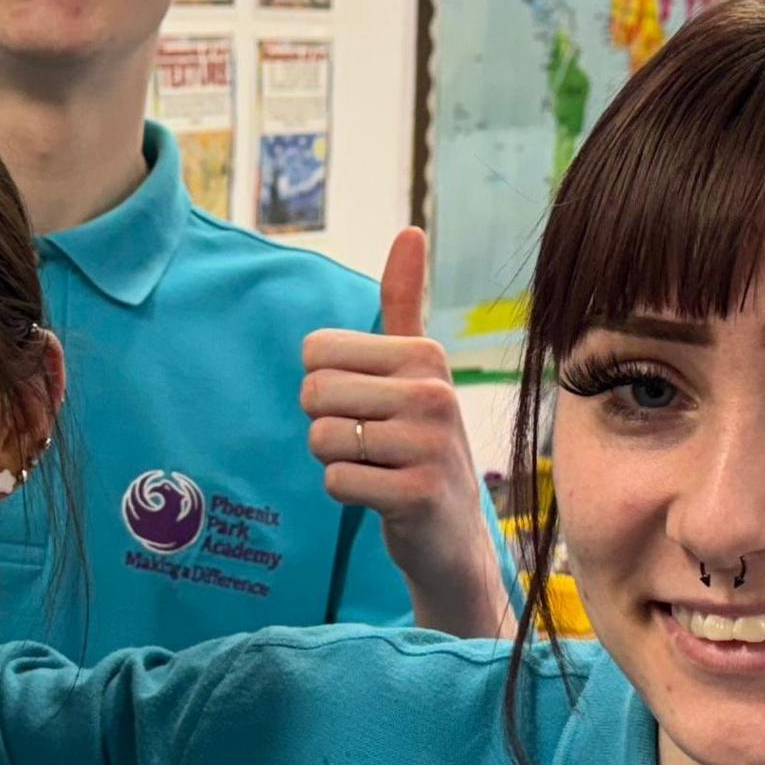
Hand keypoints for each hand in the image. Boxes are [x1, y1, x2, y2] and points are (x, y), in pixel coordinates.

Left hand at [301, 229, 509, 636]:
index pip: (316, 351)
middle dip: (327, 424)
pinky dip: (347, 493)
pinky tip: (381, 496)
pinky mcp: (417, 495)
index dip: (325, 385)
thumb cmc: (420, 443)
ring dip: (336, 461)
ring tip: (377, 468)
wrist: (451, 535)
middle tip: (370, 444)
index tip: (366, 406)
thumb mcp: (418, 371)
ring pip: (321, 438)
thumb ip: (404, 302)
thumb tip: (410, 230)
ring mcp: (429, 446)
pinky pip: (336, 481)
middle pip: (313, 393)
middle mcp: (434, 394)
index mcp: (426, 355)